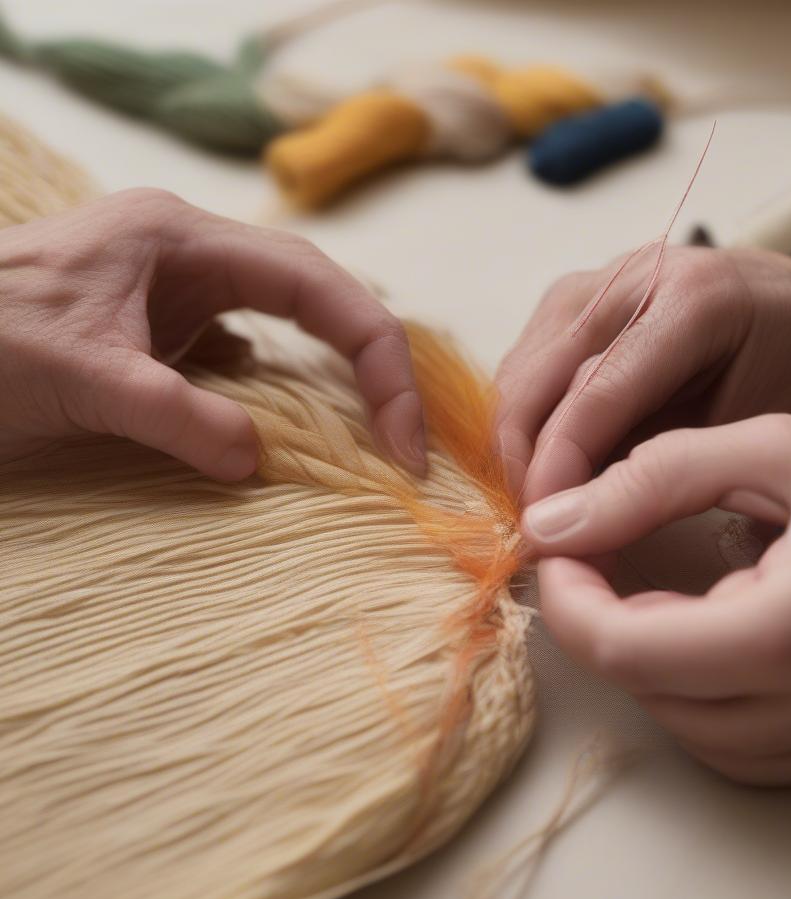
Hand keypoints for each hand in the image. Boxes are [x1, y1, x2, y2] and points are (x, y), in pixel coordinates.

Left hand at [0, 188, 425, 478]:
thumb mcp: (82, 379)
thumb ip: (177, 417)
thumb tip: (256, 463)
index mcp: (184, 239)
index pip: (320, 289)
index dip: (376, 363)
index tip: (402, 440)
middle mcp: (191, 255)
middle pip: (318, 301)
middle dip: (370, 370)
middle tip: (404, 446)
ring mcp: (175, 293)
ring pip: (287, 329)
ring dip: (331, 382)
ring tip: (370, 439)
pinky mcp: (159, 331)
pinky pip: (243, 359)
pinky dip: (277, 396)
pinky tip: (283, 430)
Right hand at [496, 246, 790, 502]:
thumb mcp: (745, 433)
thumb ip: (658, 456)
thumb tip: (574, 506)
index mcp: (694, 301)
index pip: (591, 396)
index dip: (554, 469)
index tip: (543, 527)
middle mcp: (639, 275)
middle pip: (535, 377)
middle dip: (520, 458)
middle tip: (533, 523)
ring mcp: (609, 277)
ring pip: (523, 367)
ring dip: (516, 437)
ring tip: (537, 495)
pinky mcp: (593, 295)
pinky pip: (534, 357)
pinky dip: (529, 412)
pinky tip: (545, 457)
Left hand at [522, 415, 790, 785]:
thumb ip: (665, 473)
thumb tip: (560, 516)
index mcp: (786, 635)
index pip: (619, 647)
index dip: (568, 597)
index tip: (563, 547)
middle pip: (642, 692)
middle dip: (601, 624)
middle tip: (602, 560)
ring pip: (682, 728)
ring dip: (649, 662)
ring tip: (664, 594)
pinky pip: (736, 751)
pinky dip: (702, 697)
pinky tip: (721, 640)